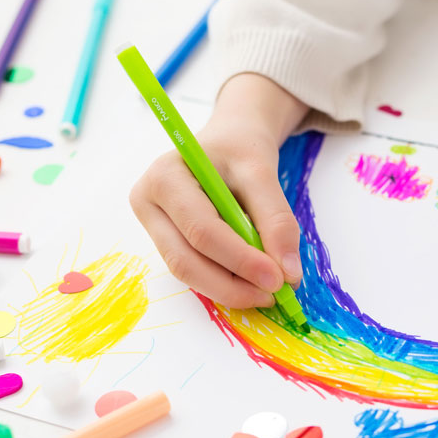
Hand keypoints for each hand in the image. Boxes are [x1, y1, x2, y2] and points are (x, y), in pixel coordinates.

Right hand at [129, 74, 308, 307]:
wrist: (228, 142)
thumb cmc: (239, 149)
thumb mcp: (263, 172)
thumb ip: (277, 220)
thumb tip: (289, 273)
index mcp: (164, 178)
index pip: (202, 231)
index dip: (241, 260)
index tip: (280, 278)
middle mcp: (149, 204)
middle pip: (186, 260)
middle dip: (233, 285)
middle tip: (274, 295)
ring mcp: (153, 227)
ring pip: (187, 273)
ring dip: (229, 289)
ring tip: (266, 291)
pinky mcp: (166, 243)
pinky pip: (194, 271)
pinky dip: (225, 282)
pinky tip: (251, 283)